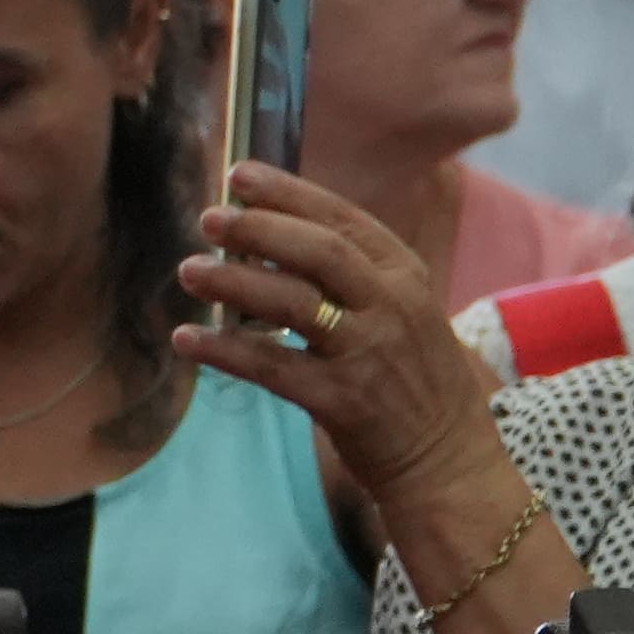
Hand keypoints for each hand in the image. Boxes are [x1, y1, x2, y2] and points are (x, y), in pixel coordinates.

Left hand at [169, 158, 489, 500]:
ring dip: (234, 282)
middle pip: (319, 252)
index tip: (240, 175)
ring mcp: (369, 352)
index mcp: (405, 276)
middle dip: (260, 229)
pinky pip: (272, 367)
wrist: (449, 458)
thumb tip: (269, 234)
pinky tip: (185, 339)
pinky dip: (223, 351)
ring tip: (190, 271)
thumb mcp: (402, 311)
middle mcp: (392, 307)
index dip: (289, 194)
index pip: (343, 221)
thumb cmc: (413, 378)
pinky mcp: (343, 399)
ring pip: (293, 304)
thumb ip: (351, 275)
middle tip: (210, 218)